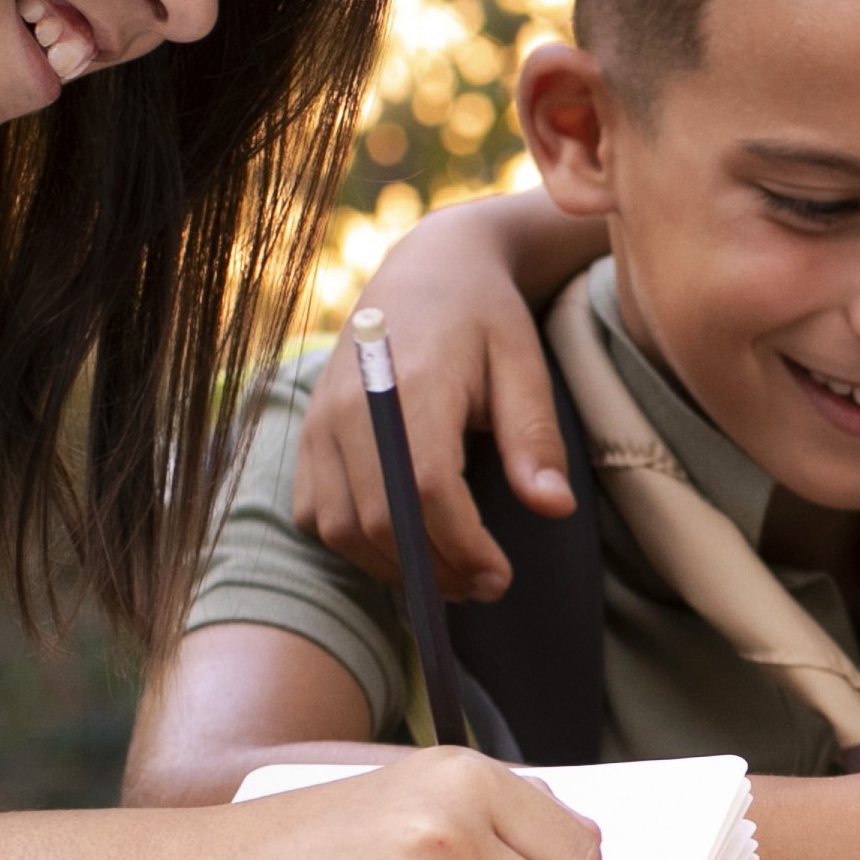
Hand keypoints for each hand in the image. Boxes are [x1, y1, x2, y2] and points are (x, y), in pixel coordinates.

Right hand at [295, 199, 577, 601]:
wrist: (426, 272)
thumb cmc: (485, 321)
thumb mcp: (525, 366)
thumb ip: (534, 438)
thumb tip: (555, 508)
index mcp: (411, 381)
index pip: (425, 488)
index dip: (461, 546)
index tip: (500, 576)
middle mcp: (351, 405)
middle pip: (378, 518)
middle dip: (433, 568)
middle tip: (484, 586)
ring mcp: (318, 421)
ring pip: (341, 528)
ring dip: (395, 567)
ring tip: (451, 575)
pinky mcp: (305, 437)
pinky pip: (317, 515)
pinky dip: (356, 546)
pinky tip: (406, 547)